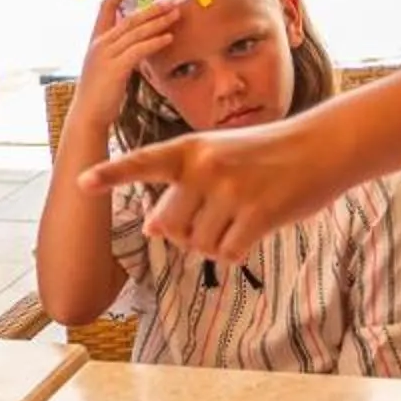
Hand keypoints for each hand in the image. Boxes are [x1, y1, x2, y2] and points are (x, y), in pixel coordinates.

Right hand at [73, 0, 184, 118]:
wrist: (87, 115)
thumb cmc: (99, 94)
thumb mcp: (107, 67)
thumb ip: (120, 52)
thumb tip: (139, 44)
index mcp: (96, 41)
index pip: (106, 7)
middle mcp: (100, 44)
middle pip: (129, 18)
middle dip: (152, 9)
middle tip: (171, 1)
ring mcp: (106, 55)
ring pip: (136, 32)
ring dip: (158, 22)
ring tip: (175, 15)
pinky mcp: (115, 68)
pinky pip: (139, 50)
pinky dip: (155, 42)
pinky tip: (168, 38)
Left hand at [81, 114, 346, 262]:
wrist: (320, 147)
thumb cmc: (262, 155)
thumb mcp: (216, 156)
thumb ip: (181, 187)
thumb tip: (151, 228)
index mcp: (189, 149)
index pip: (141, 162)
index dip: (110, 176)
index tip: (80, 183)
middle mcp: (204, 167)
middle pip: (167, 226)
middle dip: (183, 233)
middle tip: (212, 217)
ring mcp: (231, 191)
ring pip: (199, 244)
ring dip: (215, 243)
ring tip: (238, 218)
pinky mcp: (257, 213)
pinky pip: (228, 253)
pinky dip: (238, 251)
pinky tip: (253, 230)